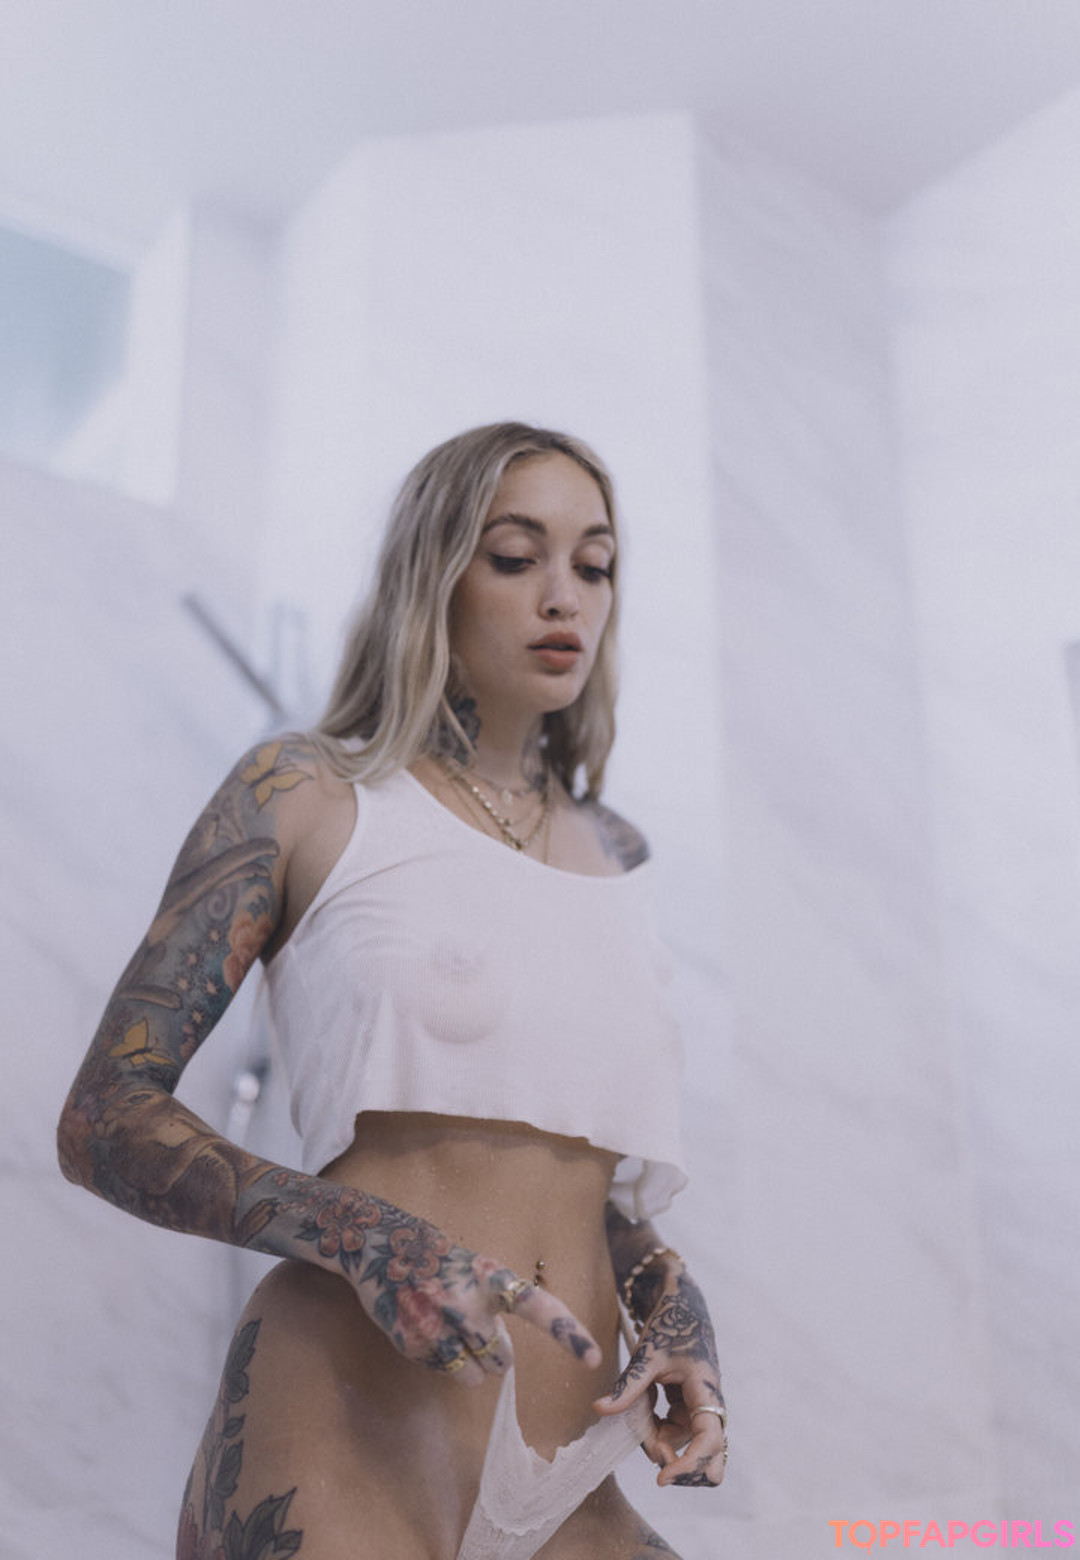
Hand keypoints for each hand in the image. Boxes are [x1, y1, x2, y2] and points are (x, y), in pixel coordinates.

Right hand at [293, 1184, 601, 1385]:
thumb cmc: (443, 1262)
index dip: (568, 1334)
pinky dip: (440, 1360)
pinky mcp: (414, 1342)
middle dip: (493, 1352)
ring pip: (475, 1376)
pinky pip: (445, 1373)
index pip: (539, 1306)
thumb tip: (503, 1361)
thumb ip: (497, 1307)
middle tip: (469, 1322)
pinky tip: (425, 1329)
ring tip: (448, 1328)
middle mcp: (467, 1302)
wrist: (382, 1245)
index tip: (595, 1358)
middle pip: (504, 1360)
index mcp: (491, 1277)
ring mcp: (439, 1324)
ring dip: (469, 1364)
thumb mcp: (477, 1269)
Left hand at [592, 1270, 726, 1486]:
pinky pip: (671, 1429)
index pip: (709, 1439)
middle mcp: (708, 1403)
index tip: (661, 1478)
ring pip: (679, 1441)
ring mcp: (698, 1406)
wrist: (680, 1303)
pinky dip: (655, 1427)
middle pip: (706, 1454)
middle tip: (652, 1458)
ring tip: (638, 1404)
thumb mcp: (647, 1354)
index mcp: (706, 1389)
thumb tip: (599, 1409)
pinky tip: (644, 1405)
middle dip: (680, 1464)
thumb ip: (628, 1385)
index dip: (689, 1464)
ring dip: (656, 1437)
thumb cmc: (670, 1323)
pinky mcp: (687, 1406)